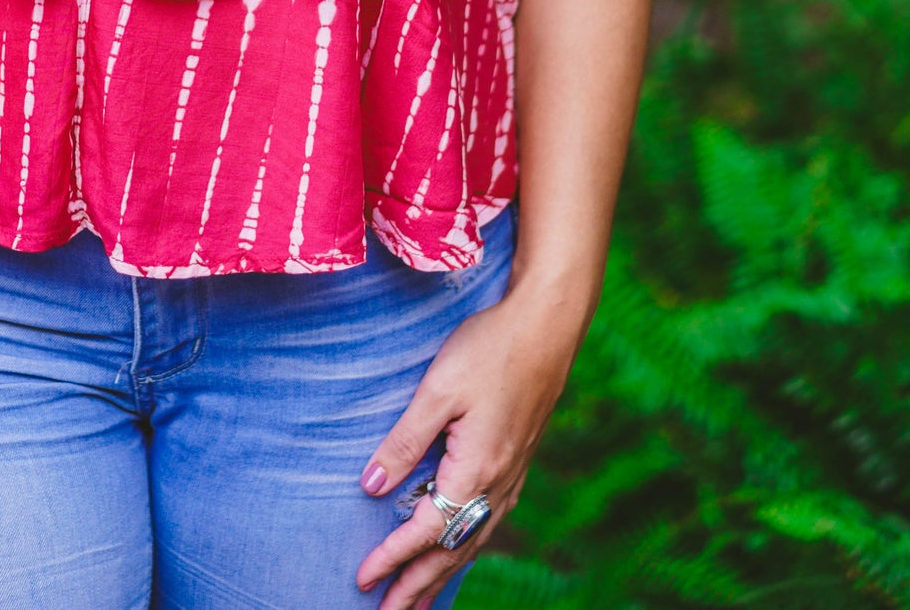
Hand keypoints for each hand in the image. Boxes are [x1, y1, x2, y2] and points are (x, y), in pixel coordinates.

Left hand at [355, 288, 577, 607]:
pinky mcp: (517, 462)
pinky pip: (488, 523)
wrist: (546, 326)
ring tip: (419, 602)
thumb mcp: (438, 391)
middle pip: (452, 551)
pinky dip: (466, 548)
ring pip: (473, 542)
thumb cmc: (489, 349)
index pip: (426, 531)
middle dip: (418, 586)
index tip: (362, 580)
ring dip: (443, 575)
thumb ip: (404, 441)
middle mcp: (499, 484)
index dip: (393, 558)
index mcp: (477, 470)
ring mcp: (513, 476)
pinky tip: (459, 551)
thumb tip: (370, 488)